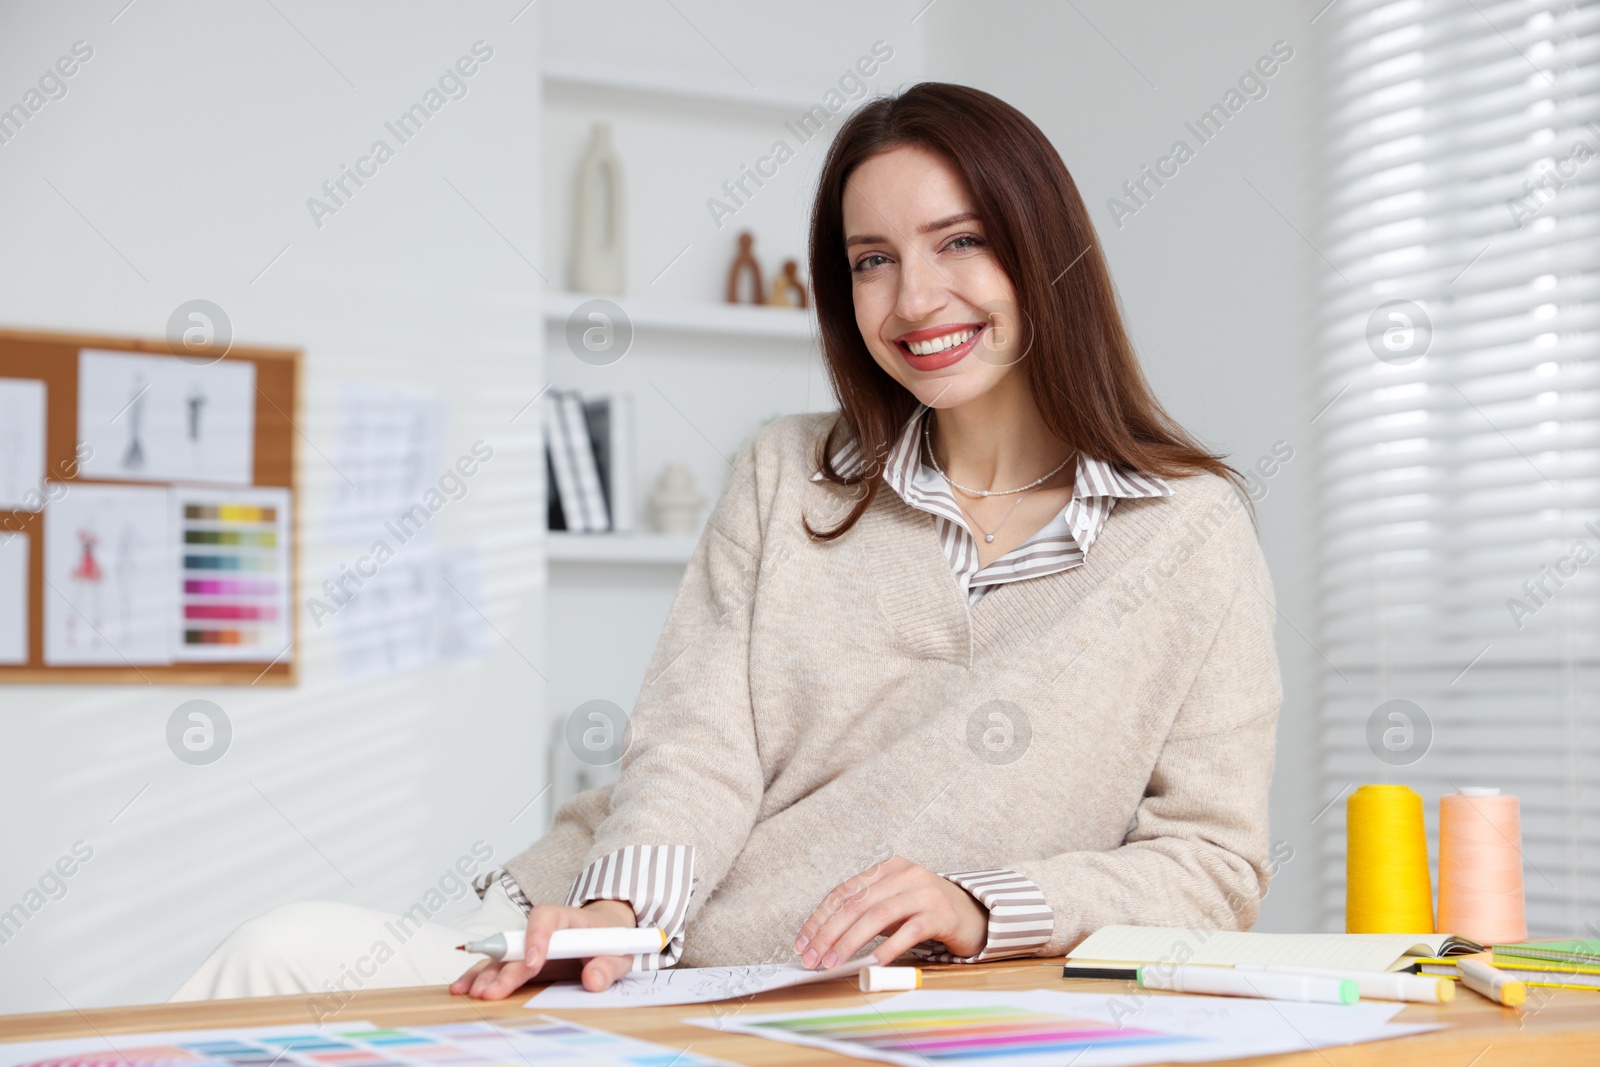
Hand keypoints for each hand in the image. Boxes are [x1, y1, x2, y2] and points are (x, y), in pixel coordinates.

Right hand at [449, 898, 636, 998]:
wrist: (605, 934)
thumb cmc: (610, 942)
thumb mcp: (619, 953)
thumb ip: (607, 966)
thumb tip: (593, 980)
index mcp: (567, 918)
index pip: (546, 917)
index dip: (537, 937)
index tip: (533, 963)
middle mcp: (541, 929)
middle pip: (517, 943)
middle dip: (504, 968)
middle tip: (492, 991)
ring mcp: (527, 944)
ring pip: (502, 955)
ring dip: (485, 973)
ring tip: (469, 991)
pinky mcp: (520, 960)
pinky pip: (497, 966)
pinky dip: (479, 976)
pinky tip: (462, 987)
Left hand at [794, 855, 986, 968]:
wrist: (972, 914)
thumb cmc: (923, 912)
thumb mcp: (891, 905)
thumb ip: (863, 914)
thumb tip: (824, 941)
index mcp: (886, 868)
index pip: (844, 892)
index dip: (819, 918)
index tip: (803, 942)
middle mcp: (904, 874)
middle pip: (856, 904)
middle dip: (829, 933)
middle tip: (813, 958)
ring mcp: (923, 892)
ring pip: (877, 916)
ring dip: (851, 942)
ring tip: (834, 962)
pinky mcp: (940, 913)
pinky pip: (909, 931)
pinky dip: (888, 947)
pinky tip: (873, 962)